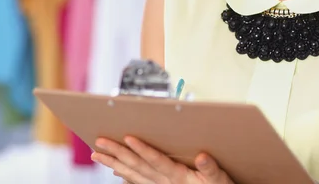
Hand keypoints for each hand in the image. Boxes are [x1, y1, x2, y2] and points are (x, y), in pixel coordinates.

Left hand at [91, 136, 234, 183]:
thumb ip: (211, 169)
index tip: (128, 138)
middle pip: (137, 167)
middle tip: (100, 143)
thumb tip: (201, 157)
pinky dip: (125, 176)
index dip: (142, 149)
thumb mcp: (220, 179)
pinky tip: (117, 171)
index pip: (156, 161)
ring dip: (114, 164)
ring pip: (132, 175)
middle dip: (117, 154)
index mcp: (178, 178)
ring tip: (98, 155)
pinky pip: (138, 183)